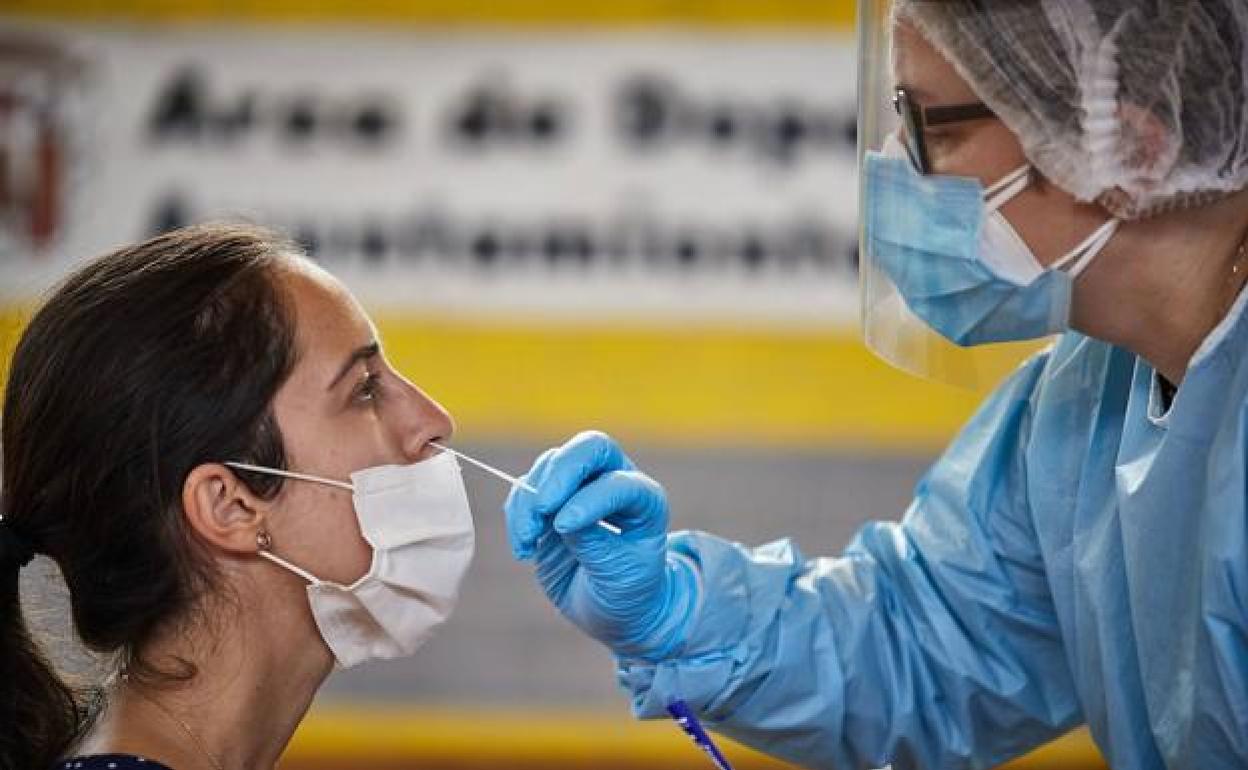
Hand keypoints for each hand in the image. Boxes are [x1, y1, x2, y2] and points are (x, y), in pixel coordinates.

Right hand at [505, 431, 697, 658]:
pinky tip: (523, 547)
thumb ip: (593, 543)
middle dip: (560, 472)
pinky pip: (526, 489)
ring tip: (528, 541)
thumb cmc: (626, 588)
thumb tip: (560, 516)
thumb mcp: (619, 574)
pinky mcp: (550, 501)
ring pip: (550, 466)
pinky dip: (517, 513)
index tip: (565, 527)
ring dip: (530, 500)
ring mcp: (580, 487)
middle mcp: (614, 482)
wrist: (611, 607)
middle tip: (541, 508)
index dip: (591, 499)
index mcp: (645, 499)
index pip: (619, 482)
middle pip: (589, 448)